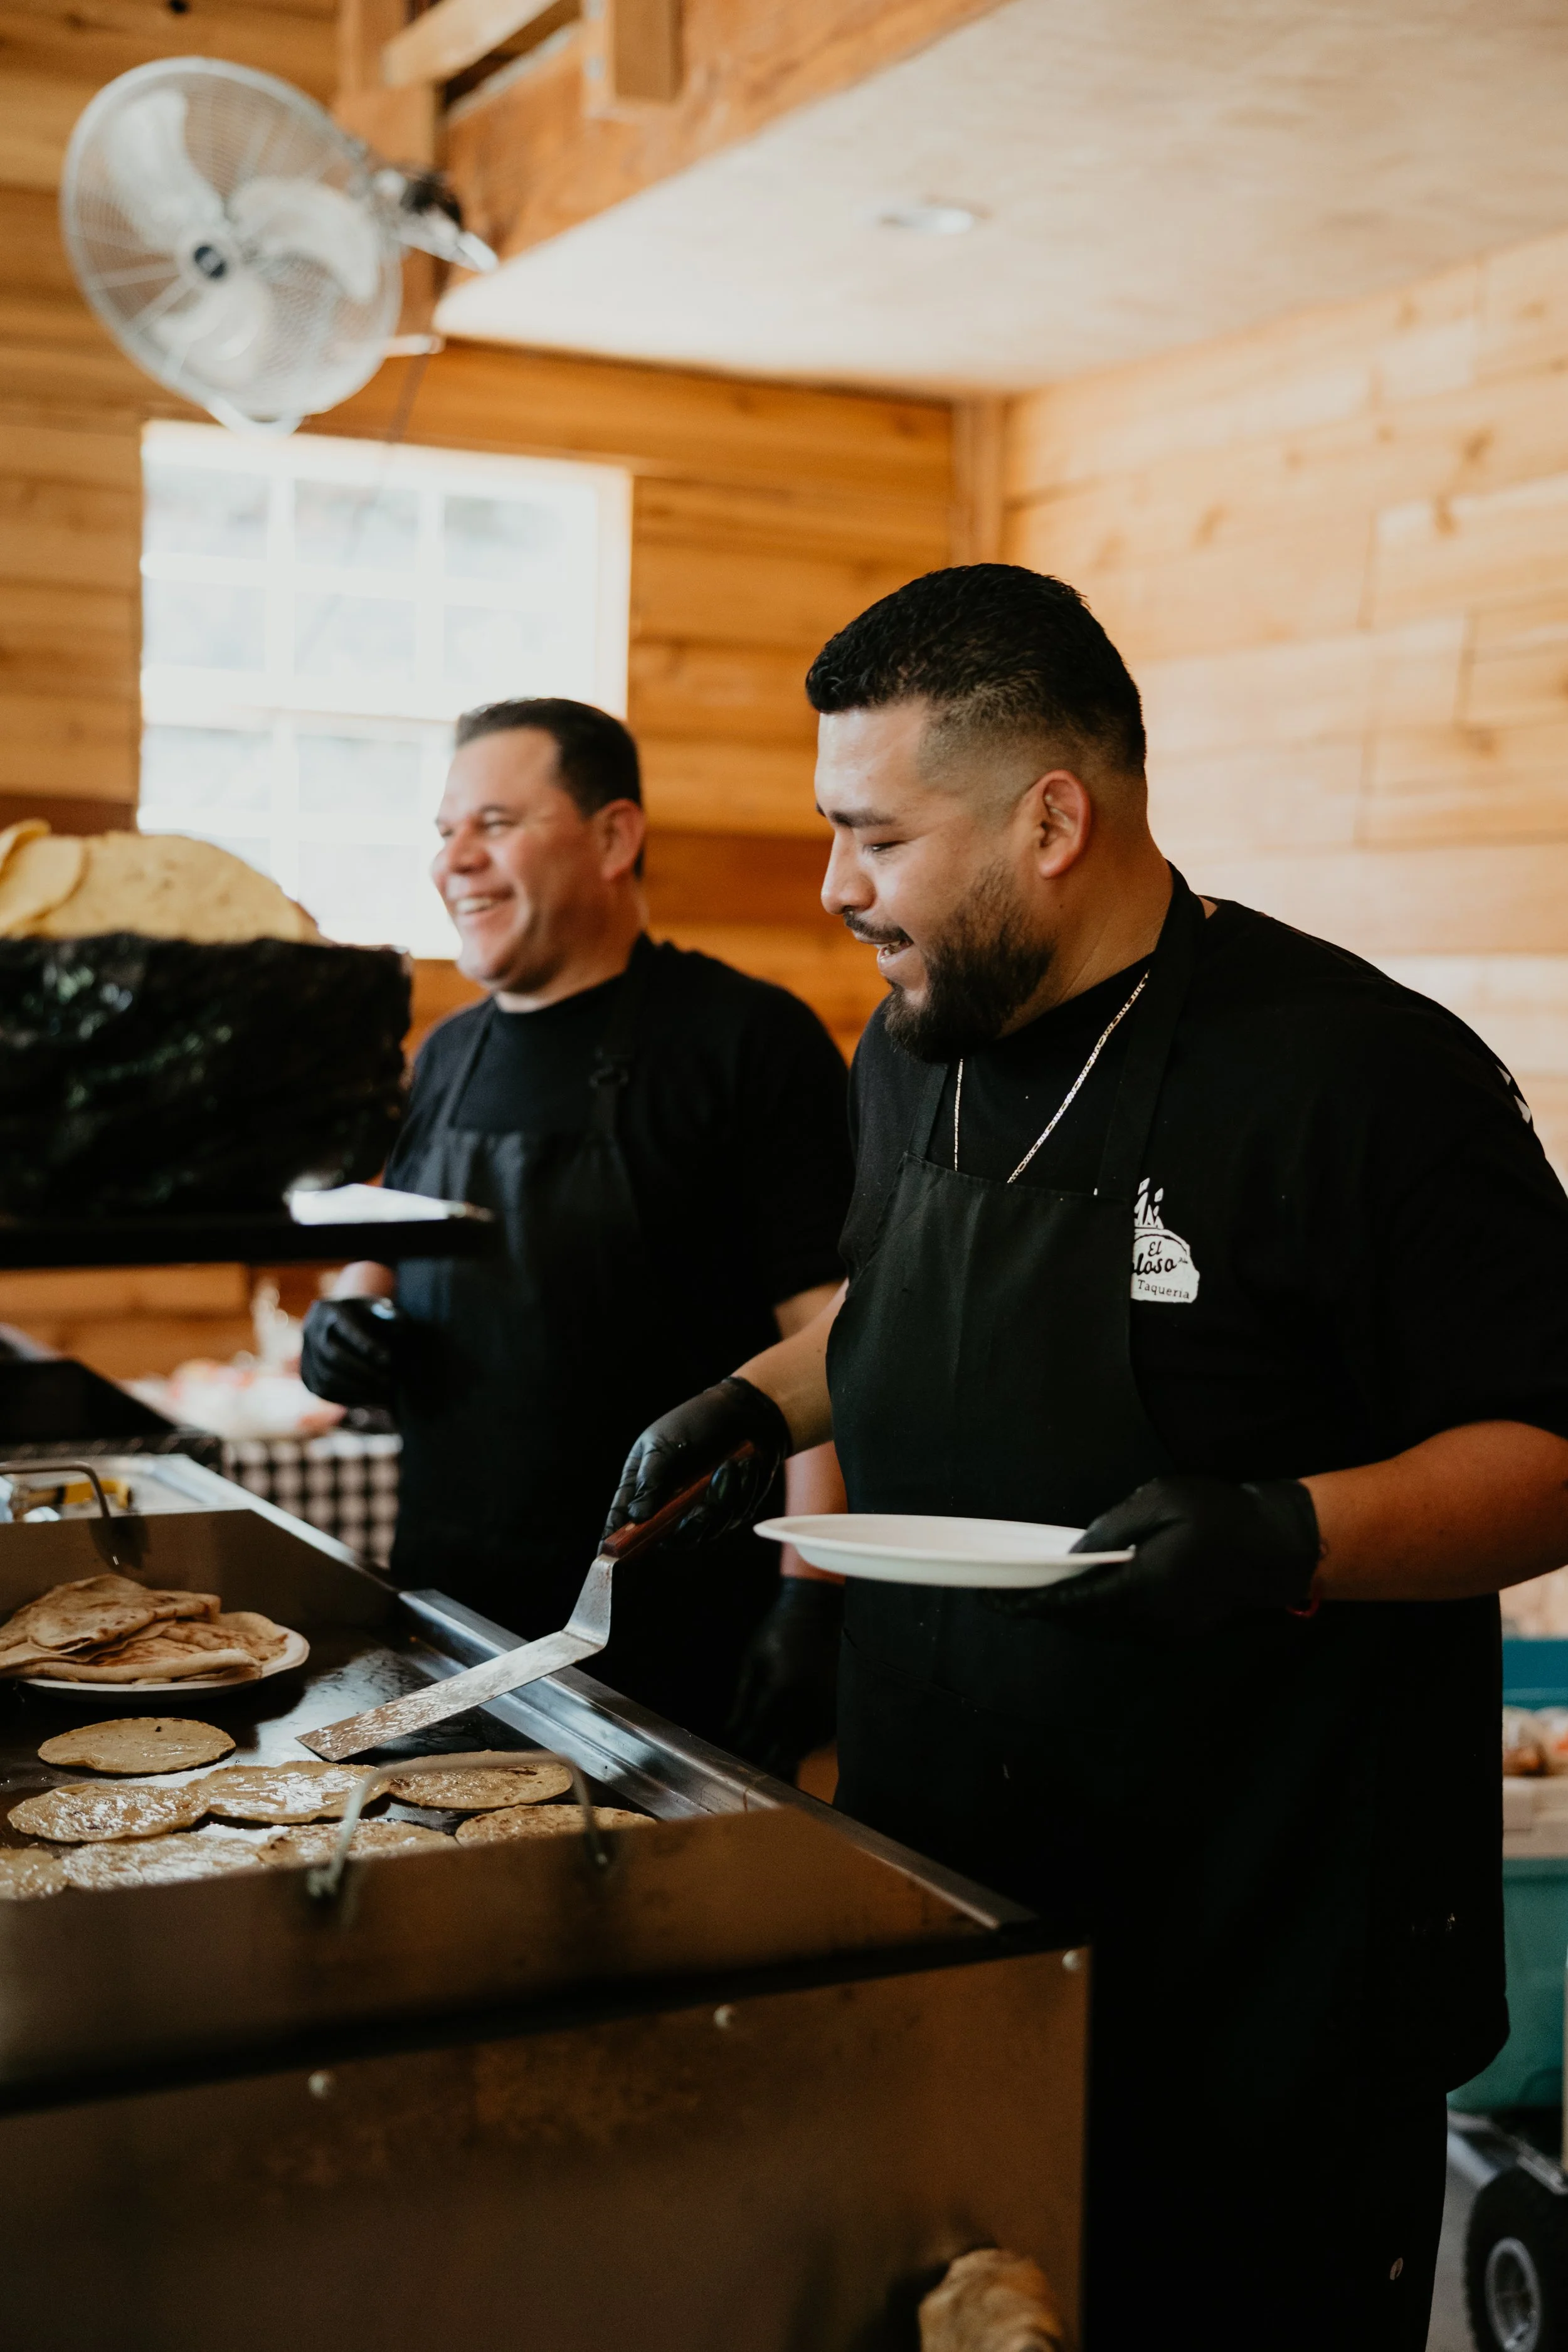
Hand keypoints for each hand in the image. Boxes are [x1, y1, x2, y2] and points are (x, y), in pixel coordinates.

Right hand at [299, 1297, 400, 1410]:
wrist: (348, 1328)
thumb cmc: (370, 1317)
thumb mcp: (382, 1310)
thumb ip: (392, 1315)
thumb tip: (398, 1323)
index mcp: (328, 1310)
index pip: (344, 1327)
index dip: (365, 1344)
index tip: (389, 1359)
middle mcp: (311, 1331)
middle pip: (332, 1356)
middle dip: (363, 1372)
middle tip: (389, 1382)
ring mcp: (305, 1354)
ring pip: (326, 1378)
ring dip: (357, 1389)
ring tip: (384, 1394)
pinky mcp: (307, 1376)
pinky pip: (325, 1391)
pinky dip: (349, 1397)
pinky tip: (372, 1398)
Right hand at [605, 1377, 790, 1547]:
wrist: (746, 1409)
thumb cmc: (697, 1420)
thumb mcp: (664, 1443)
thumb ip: (649, 1480)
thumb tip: (636, 1518)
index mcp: (642, 1484)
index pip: (622, 1521)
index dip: (617, 1540)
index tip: (613, 1552)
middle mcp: (668, 1503)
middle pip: (669, 1539)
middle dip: (690, 1525)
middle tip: (703, 1505)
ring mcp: (699, 1509)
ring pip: (706, 1531)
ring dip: (722, 1499)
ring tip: (730, 1465)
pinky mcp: (729, 1509)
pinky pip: (733, 1517)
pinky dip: (742, 1490)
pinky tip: (744, 1465)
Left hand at [726, 1576, 843, 1777]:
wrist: (815, 1607)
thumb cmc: (778, 1630)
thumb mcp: (752, 1658)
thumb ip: (742, 1696)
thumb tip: (731, 1727)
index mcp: (781, 1684)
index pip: (761, 1726)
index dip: (749, 1743)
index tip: (739, 1753)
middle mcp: (808, 1695)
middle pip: (789, 1740)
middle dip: (773, 1757)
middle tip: (761, 1767)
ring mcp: (829, 1695)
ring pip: (812, 1738)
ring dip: (796, 1753)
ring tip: (782, 1762)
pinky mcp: (842, 1693)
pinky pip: (830, 1727)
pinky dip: (817, 1742)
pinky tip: (806, 1746)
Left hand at [991, 1474, 1319, 1639]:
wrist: (1278, 1547)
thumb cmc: (1222, 1516)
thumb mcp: (1161, 1500)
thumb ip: (1113, 1527)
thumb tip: (1075, 1552)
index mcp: (1143, 1587)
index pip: (1073, 1605)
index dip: (1031, 1605)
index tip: (997, 1602)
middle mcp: (1150, 1620)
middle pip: (1083, 1623)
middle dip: (1047, 1610)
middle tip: (1012, 1592)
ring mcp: (1166, 1632)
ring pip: (1104, 1629)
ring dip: (1074, 1614)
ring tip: (1044, 1591)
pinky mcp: (1178, 1632)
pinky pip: (1126, 1629)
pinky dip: (1102, 1614)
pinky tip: (1092, 1592)